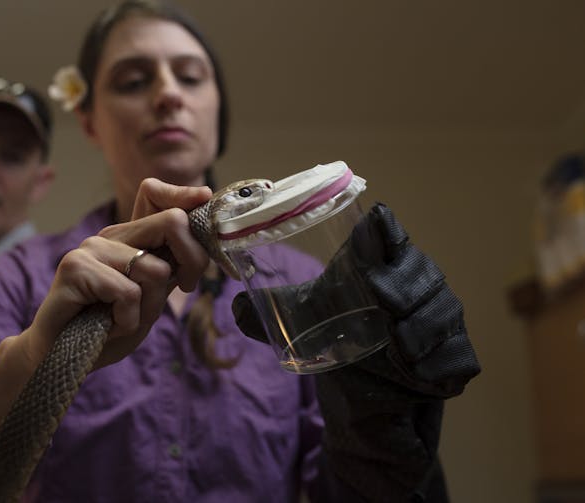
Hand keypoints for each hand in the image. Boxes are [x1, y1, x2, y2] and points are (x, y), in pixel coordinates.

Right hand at [24, 179, 211, 368]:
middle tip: (186, 288)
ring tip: (122, 320)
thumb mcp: (151, 298)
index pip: (153, 193)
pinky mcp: (75, 268)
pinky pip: (128, 293)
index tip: (203, 197)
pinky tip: (106, 327)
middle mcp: (109, 236)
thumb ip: (172, 270)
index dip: (183, 194)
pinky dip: (126, 321)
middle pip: (172, 222)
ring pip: (156, 269)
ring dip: (149, 309)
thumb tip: (204, 244)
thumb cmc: (107, 331)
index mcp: (127, 238)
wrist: (60, 359)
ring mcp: (91, 249)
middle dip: (193, 261)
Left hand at [232, 202, 479, 500]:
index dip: (386, 230)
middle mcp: (418, 287)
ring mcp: (443, 322)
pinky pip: (457, 357)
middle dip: (404, 287)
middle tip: (385, 303)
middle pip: (422, 273)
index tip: (377, 220)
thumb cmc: (346, 344)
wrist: (374, 402)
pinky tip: (422, 375)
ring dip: (423, 330)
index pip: (389, 238)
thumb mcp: (309, 323)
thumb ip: (274, 312)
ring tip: (401, 347)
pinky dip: (440, 365)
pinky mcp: (457, 359)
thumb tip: (237, 306)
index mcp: (382, 268)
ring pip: (444, 313)